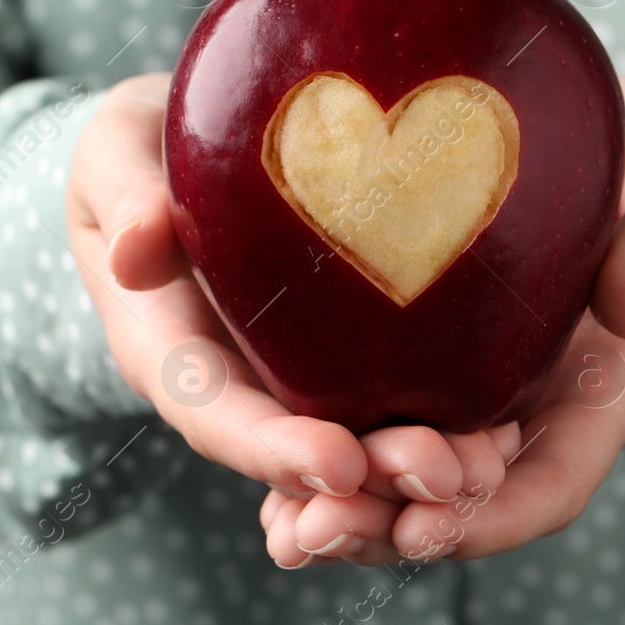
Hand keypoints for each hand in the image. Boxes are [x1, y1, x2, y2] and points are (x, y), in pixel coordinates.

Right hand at [69, 75, 511, 545]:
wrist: (178, 146)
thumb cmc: (138, 145)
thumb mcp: (116, 152)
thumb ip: (125, 193)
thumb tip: (132, 251)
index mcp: (169, 349)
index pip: (214, 413)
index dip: (271, 448)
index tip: (338, 466)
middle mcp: (233, 380)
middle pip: (295, 448)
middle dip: (370, 477)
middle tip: (448, 479)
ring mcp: (287, 373)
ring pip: (352, 436)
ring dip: (419, 464)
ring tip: (491, 469)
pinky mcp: (339, 350)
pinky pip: (388, 395)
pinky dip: (443, 420)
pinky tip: (508, 430)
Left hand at [258, 77, 624, 566]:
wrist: (591, 132)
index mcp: (597, 390)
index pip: (549, 485)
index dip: (489, 518)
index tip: (423, 525)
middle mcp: (529, 411)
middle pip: (462, 505)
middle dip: (390, 529)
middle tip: (315, 532)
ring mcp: (470, 394)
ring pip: (404, 482)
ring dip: (345, 514)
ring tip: (281, 531)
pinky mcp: (417, 361)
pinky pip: (366, 425)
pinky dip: (320, 463)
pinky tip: (265, 480)